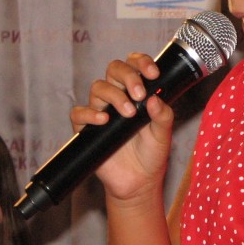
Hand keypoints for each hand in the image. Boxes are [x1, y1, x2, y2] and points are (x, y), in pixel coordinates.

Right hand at [69, 53, 174, 200]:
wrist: (139, 182)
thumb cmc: (152, 154)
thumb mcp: (163, 134)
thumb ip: (163, 115)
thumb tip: (154, 98)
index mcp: (137, 91)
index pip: (134, 64)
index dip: (142, 62)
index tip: (153, 74)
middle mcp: (118, 96)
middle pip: (114, 69)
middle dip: (128, 76)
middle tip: (139, 94)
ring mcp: (101, 110)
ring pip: (98, 87)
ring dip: (114, 95)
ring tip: (129, 113)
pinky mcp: (87, 129)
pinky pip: (79, 113)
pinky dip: (89, 113)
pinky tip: (104, 120)